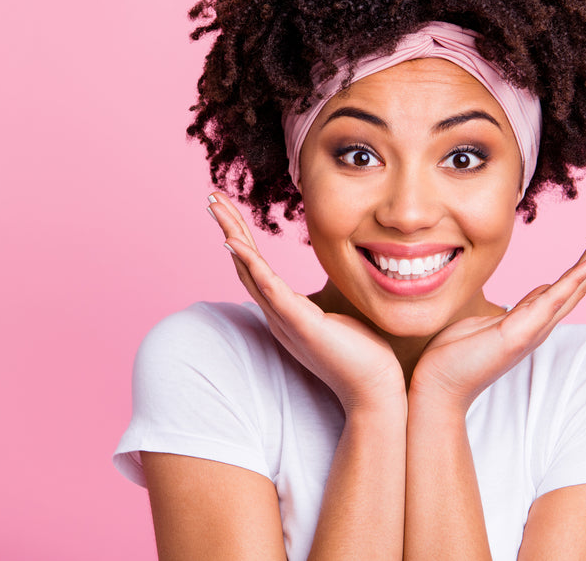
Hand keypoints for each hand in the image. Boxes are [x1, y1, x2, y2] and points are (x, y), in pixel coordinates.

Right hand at [207, 193, 405, 412]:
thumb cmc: (361, 352)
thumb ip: (330, 288)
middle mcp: (278, 315)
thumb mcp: (340, 308)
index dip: (240, 235)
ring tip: (217, 209)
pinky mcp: (302, 326)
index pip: (255, 266)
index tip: (228, 206)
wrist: (374, 390)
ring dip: (233, 237)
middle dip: (229, 227)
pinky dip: (252, 267)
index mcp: (286, 310)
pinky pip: (271, 292)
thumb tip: (338, 264)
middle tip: (211, 196)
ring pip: (251, 272)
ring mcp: (287, 320)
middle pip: (244, 264)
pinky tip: (235, 244)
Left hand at [409, 212, 585, 411]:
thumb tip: (540, 291)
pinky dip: (577, 280)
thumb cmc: (456, 356)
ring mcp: (533, 328)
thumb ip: (517, 307)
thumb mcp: (490, 321)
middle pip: (583, 278)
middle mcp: (541, 323)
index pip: (571, 279)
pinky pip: (554, 301)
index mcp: (534, 317)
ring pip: (575, 284)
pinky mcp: (519, 334)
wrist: (438, 389)